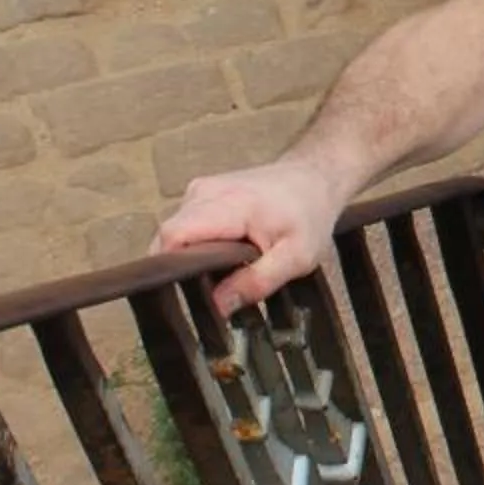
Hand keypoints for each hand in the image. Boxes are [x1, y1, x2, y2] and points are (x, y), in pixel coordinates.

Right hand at [152, 161, 344, 317]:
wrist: (314, 179)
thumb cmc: (309, 214)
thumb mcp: (297, 256)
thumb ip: (257, 282)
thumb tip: (218, 306)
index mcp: (228, 204)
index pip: (174, 236)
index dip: (170, 269)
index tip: (181, 295)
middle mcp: (205, 192)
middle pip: (169, 238)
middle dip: (180, 269)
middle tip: (208, 291)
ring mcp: (200, 190)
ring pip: (175, 234)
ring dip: (189, 258)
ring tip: (220, 272)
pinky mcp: (200, 194)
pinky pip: (185, 226)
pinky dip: (195, 245)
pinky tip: (220, 255)